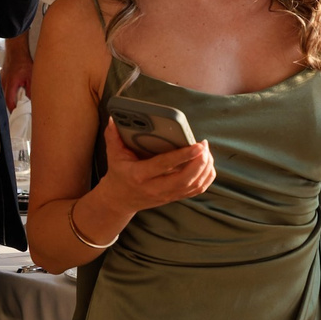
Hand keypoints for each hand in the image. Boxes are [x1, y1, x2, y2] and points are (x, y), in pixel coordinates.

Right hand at [0, 31, 35, 111]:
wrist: (16, 52)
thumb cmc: (23, 62)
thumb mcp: (31, 77)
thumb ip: (30, 90)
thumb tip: (32, 102)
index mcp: (11, 84)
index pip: (10, 102)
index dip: (14, 111)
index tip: (18, 116)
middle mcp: (4, 84)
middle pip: (6, 101)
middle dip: (13, 107)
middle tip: (20, 112)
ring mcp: (1, 81)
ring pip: (5, 95)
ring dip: (12, 99)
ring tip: (19, 103)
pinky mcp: (2, 79)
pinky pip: (5, 90)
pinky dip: (10, 93)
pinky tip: (16, 93)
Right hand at [99, 122, 214, 212]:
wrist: (119, 200)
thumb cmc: (119, 173)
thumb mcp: (113, 155)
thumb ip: (113, 136)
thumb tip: (114, 119)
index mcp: (139, 175)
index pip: (164, 165)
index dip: (183, 155)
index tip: (198, 146)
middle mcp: (155, 188)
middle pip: (185, 179)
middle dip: (200, 162)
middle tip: (204, 145)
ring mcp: (166, 195)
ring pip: (194, 186)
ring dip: (205, 169)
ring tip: (206, 152)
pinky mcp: (174, 197)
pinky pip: (196, 190)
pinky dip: (206, 178)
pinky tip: (207, 164)